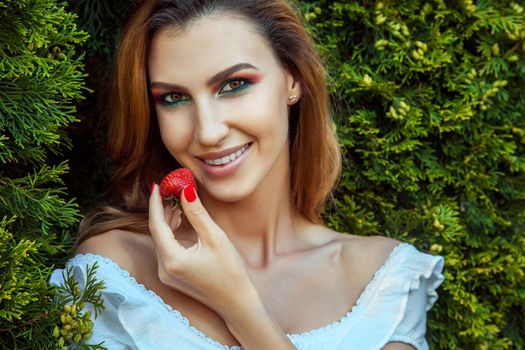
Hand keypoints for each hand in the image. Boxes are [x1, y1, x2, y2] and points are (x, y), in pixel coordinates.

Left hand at [148, 183, 254, 315]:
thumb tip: (185, 190)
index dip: (156, 203)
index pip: (156, 225)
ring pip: (162, 240)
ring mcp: (167, 274)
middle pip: (157, 232)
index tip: (158, 184)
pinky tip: (180, 219)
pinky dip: (172, 233)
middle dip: (162, 209)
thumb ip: (197, 213)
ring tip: (177, 200)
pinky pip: (167, 248)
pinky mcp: (173, 275)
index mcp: (172, 259)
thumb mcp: (214, 237)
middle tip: (170, 188)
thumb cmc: (229, 270)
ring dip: (168, 220)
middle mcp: (164, 268)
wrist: (236, 301)